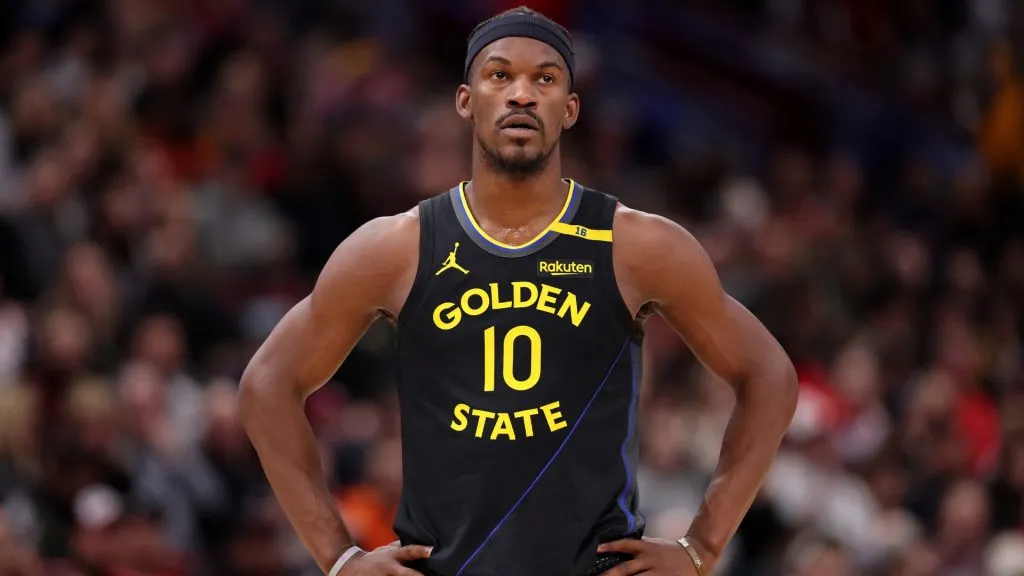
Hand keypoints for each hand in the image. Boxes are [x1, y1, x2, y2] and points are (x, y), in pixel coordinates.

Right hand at [338, 544, 431, 575]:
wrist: (352, 569)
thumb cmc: (374, 559)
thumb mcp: (386, 550)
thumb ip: (401, 546)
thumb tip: (419, 540)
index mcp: (393, 557)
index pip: (408, 551)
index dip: (420, 550)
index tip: (432, 550)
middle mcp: (391, 570)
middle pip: (408, 574)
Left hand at [597, 537, 713, 575]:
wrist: (695, 556)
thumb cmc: (671, 550)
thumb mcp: (654, 544)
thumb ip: (640, 546)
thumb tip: (622, 546)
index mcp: (646, 547)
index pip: (626, 544)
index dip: (611, 546)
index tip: (598, 548)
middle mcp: (649, 560)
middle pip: (625, 568)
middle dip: (610, 574)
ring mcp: (656, 573)